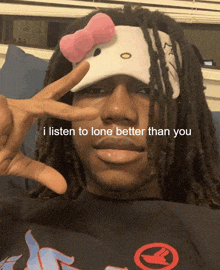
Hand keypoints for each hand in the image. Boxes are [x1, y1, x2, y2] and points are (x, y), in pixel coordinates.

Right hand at [0, 61, 97, 193]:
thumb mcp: (14, 164)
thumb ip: (39, 171)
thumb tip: (64, 188)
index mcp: (26, 114)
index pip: (52, 100)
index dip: (69, 86)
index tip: (87, 71)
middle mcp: (19, 105)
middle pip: (49, 95)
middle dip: (69, 82)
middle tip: (88, 66)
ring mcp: (5, 103)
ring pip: (8, 120)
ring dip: (1, 139)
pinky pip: (0, 121)